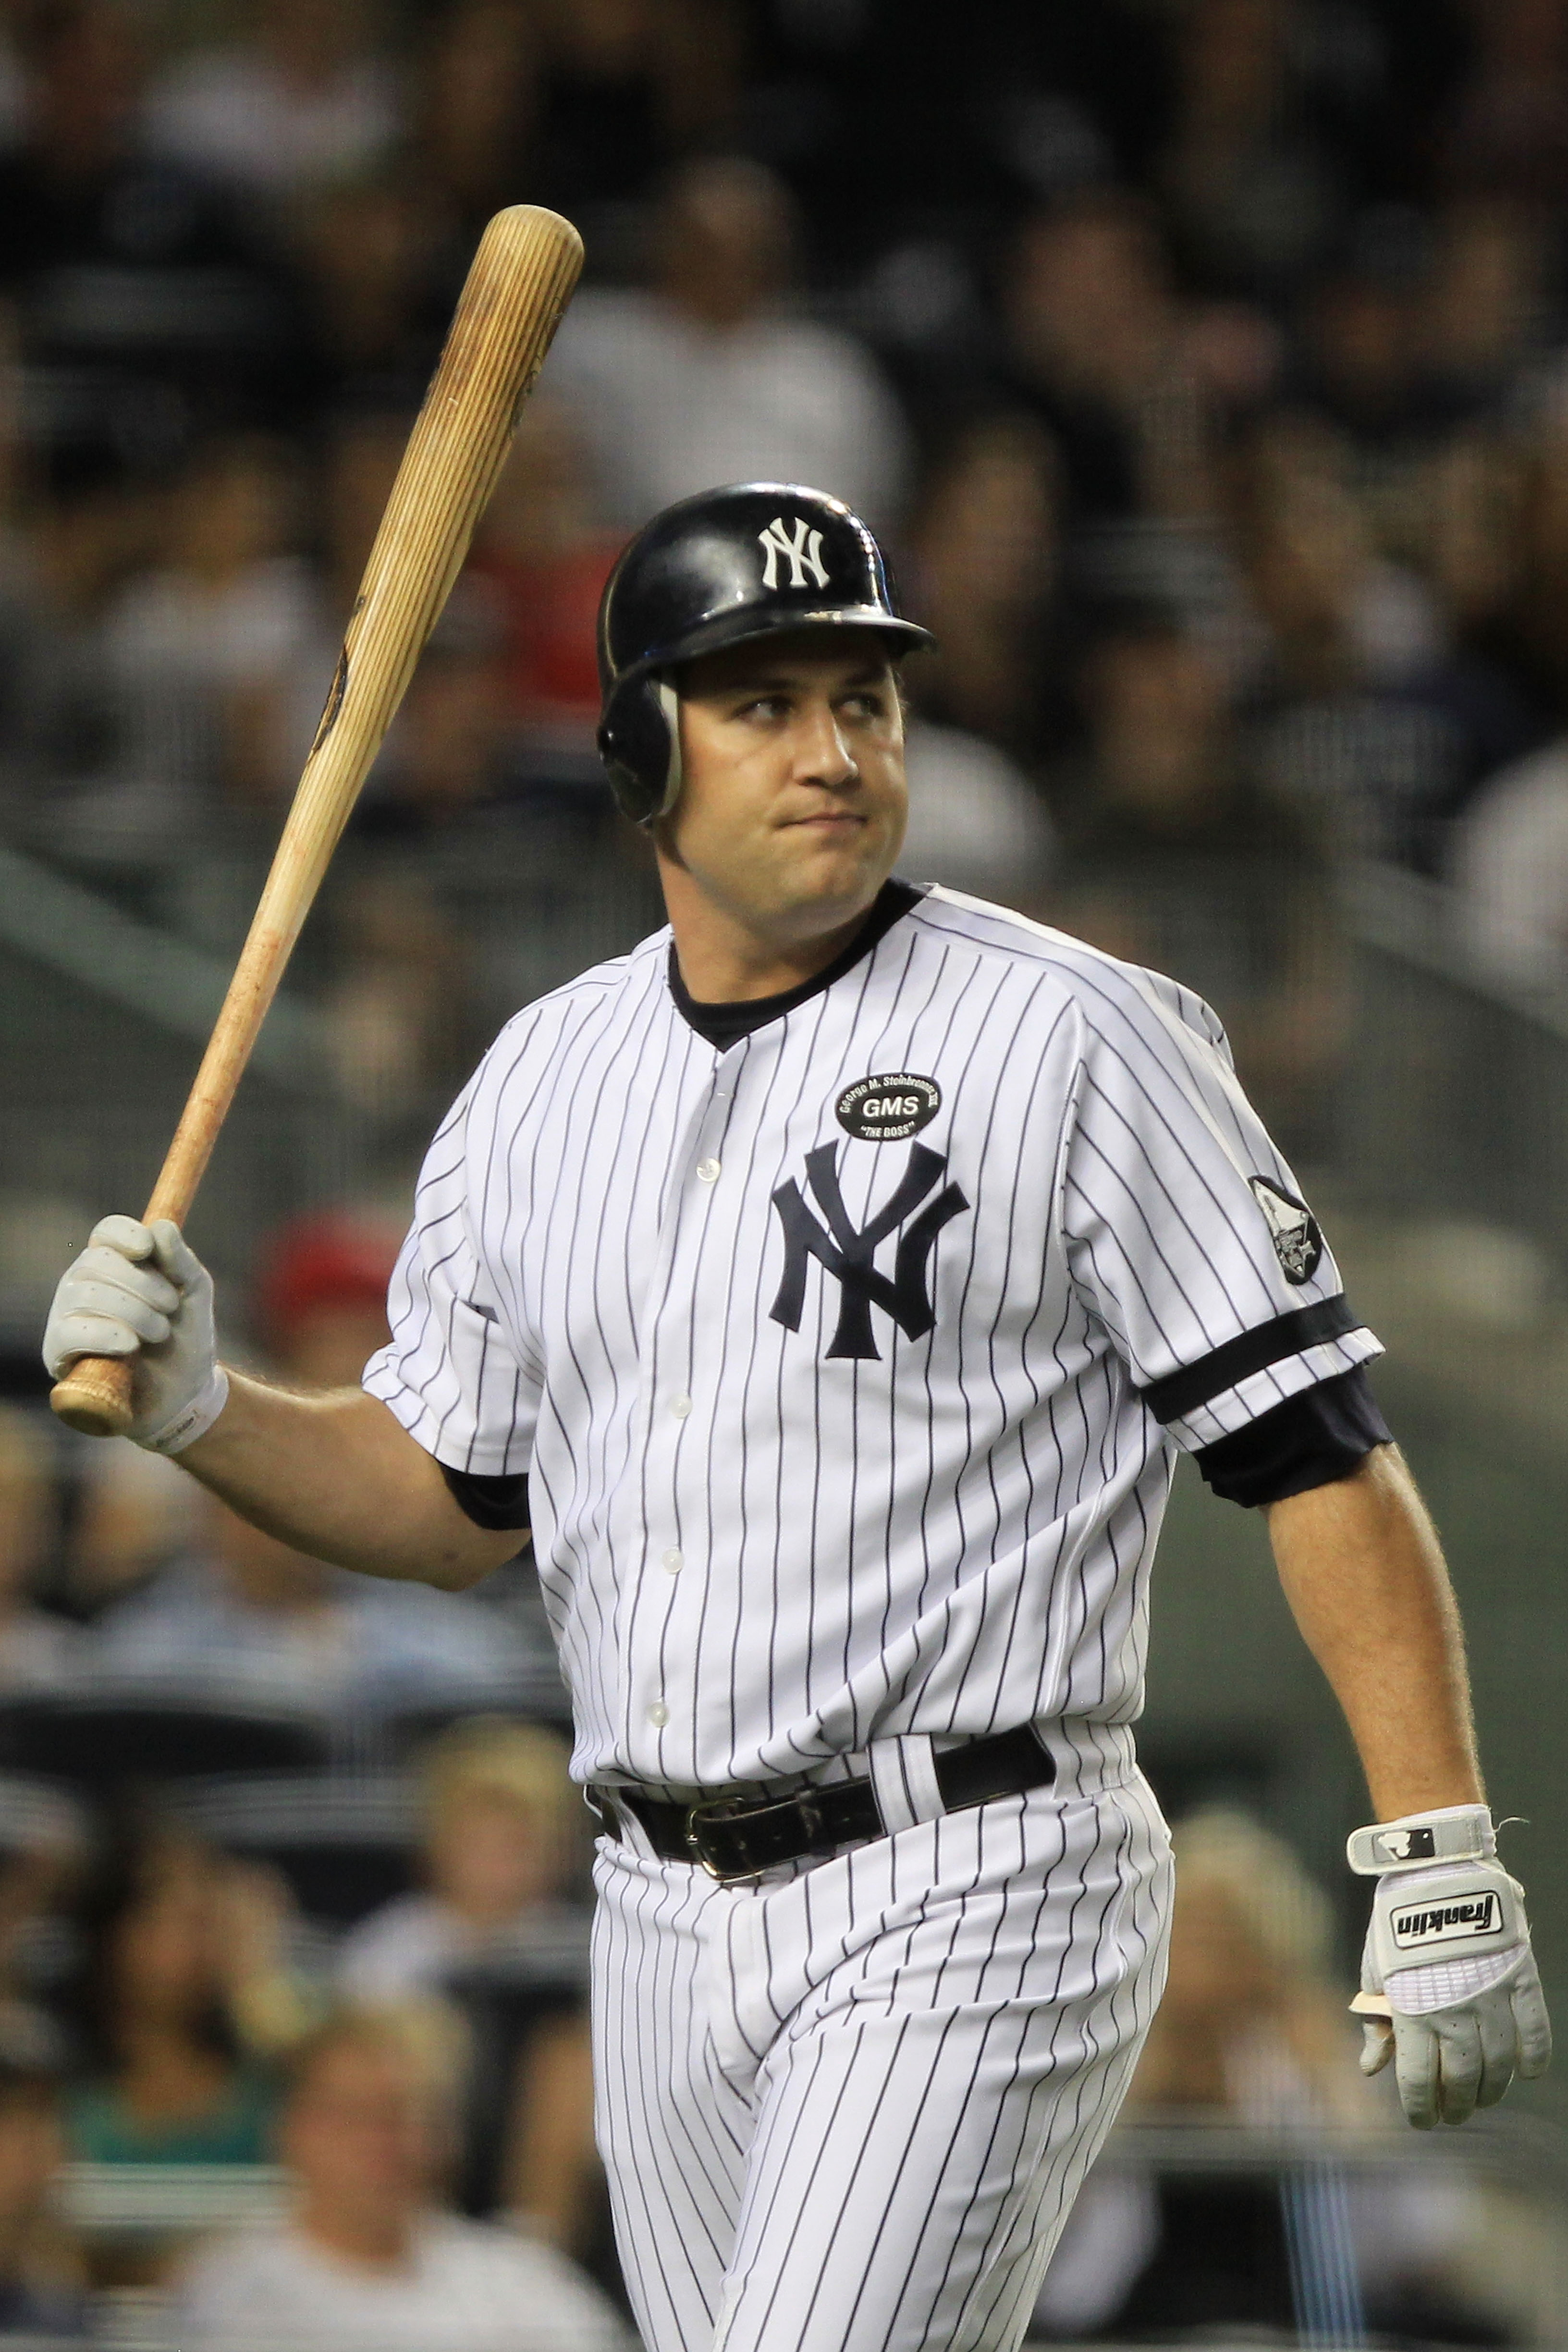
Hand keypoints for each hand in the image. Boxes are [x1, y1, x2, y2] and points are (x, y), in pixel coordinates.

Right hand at [43, 1216, 228, 1454]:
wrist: (185, 1393)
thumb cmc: (186, 1338)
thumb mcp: (194, 1294)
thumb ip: (181, 1261)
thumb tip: (162, 1226)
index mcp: (114, 1264)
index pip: (106, 1233)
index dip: (125, 1235)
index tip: (147, 1249)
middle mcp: (83, 1284)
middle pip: (97, 1261)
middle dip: (143, 1284)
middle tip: (170, 1308)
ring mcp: (66, 1316)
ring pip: (86, 1294)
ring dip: (133, 1312)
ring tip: (160, 1333)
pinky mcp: (58, 1352)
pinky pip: (70, 1332)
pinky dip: (104, 1334)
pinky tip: (129, 1345)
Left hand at [1349, 1805, 1551, 2127]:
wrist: (1436, 1870)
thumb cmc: (1396, 1921)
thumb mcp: (1376, 1968)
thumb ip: (1377, 2020)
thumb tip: (1371, 2067)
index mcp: (1413, 2009)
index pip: (1418, 2078)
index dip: (1420, 2107)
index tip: (1422, 2121)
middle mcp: (1455, 2010)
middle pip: (1462, 2078)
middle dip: (1457, 2104)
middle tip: (1454, 2114)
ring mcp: (1491, 1996)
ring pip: (1500, 2063)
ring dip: (1493, 2088)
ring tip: (1483, 2097)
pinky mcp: (1519, 1978)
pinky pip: (1534, 2030)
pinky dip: (1532, 2057)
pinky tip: (1525, 2071)